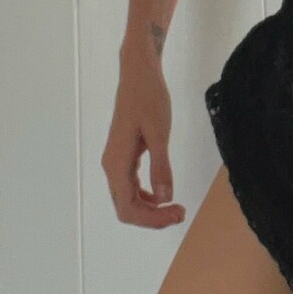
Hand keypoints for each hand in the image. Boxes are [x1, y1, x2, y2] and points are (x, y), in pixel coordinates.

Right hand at [102, 55, 187, 227]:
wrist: (138, 73)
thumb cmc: (149, 98)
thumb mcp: (159, 133)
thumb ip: (161, 167)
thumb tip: (165, 198)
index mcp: (116, 163)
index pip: (128, 208)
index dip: (152, 220)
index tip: (177, 213)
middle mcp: (112, 166)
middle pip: (126, 208)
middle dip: (152, 218)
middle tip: (180, 212)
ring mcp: (116, 161)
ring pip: (128, 198)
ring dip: (150, 208)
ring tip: (176, 206)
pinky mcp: (124, 155)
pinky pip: (131, 185)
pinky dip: (147, 195)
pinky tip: (164, 191)